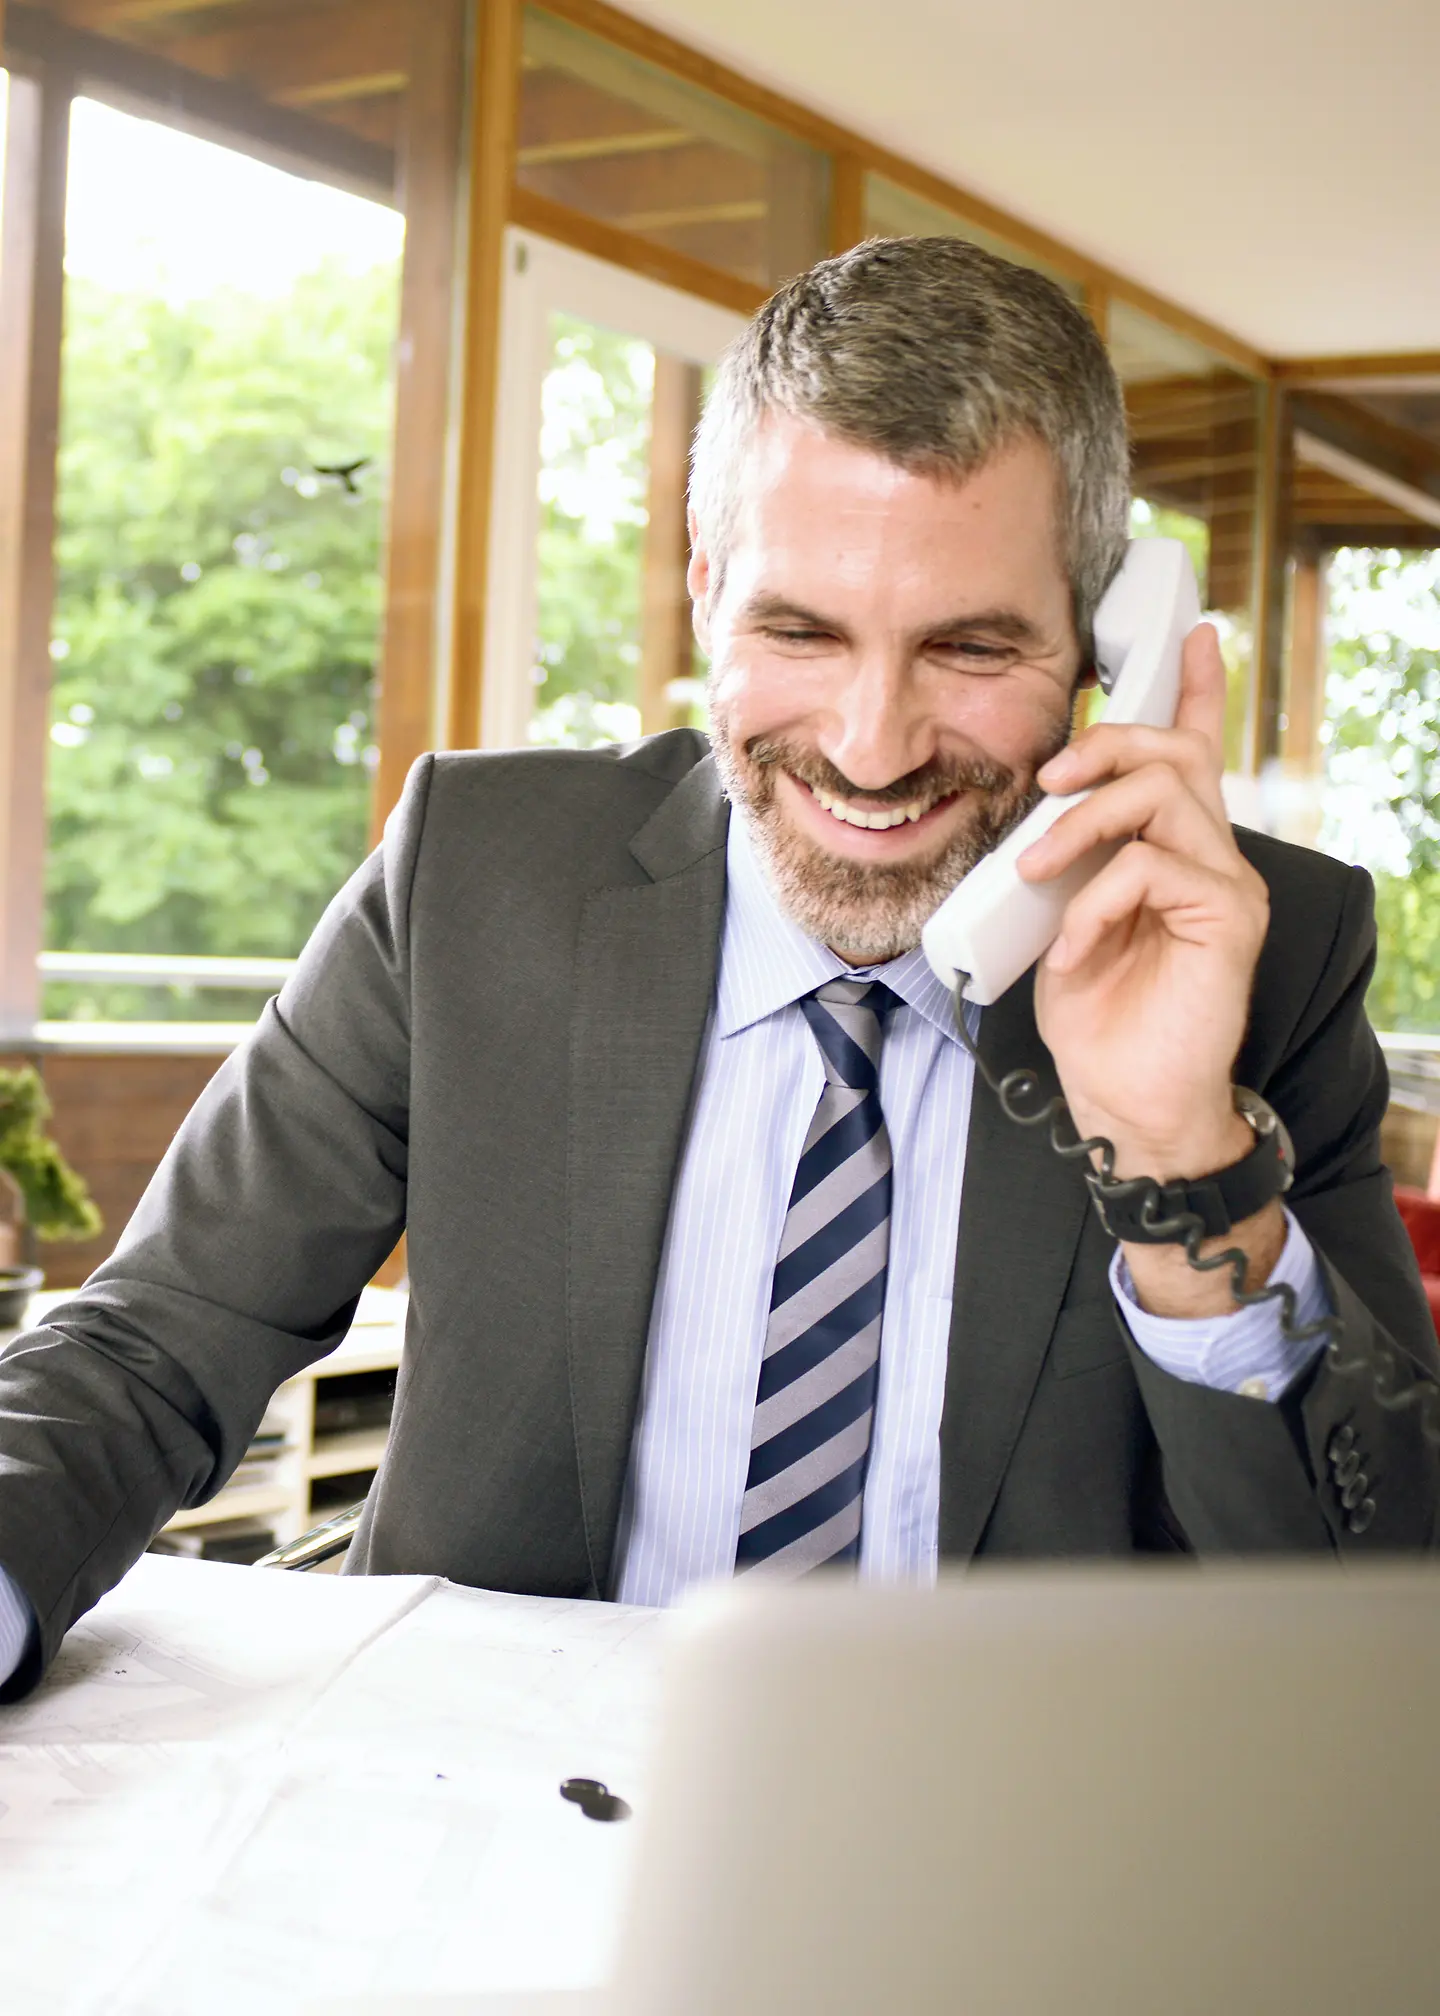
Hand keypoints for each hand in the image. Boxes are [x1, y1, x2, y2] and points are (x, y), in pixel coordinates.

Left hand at [1016, 619, 1266, 1187]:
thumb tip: (1033, 813)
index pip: (1194, 752)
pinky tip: (1072, 948)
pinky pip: (1152, 869)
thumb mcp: (1060, 916)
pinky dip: (1094, 901)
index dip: (1196, 689)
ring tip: (1035, 869)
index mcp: (1172, 848)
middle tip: (1047, 777)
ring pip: (1162, 795)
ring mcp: (1226, 884)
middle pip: (1173, 752)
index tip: (1190, 632)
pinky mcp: (1230, 919)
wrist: (1126, 1101)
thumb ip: (1066, 859)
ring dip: (1082, 821)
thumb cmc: (1096, 1015)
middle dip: (1104, 744)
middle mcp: (1210, 855)